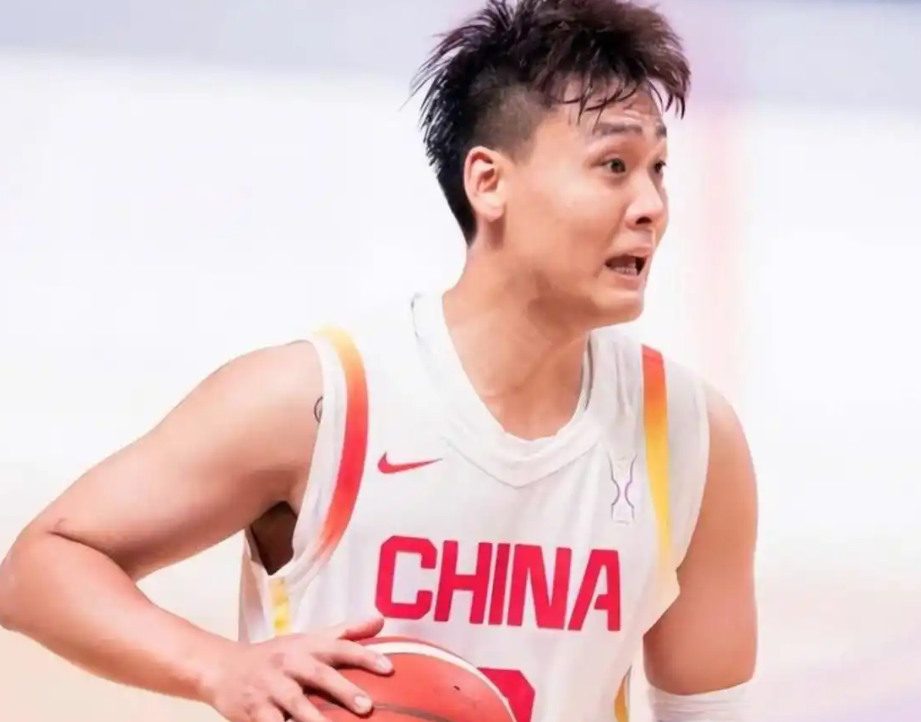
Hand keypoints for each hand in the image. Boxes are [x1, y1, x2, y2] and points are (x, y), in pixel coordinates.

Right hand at [203, 616, 391, 721]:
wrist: (222, 667)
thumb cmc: (276, 656)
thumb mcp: (308, 639)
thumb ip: (345, 632)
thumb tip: (381, 618)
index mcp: (306, 646)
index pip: (339, 647)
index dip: (364, 656)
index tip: (389, 668)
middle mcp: (289, 663)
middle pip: (319, 675)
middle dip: (343, 690)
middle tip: (367, 707)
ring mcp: (270, 687)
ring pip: (294, 704)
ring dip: (314, 718)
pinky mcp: (253, 710)